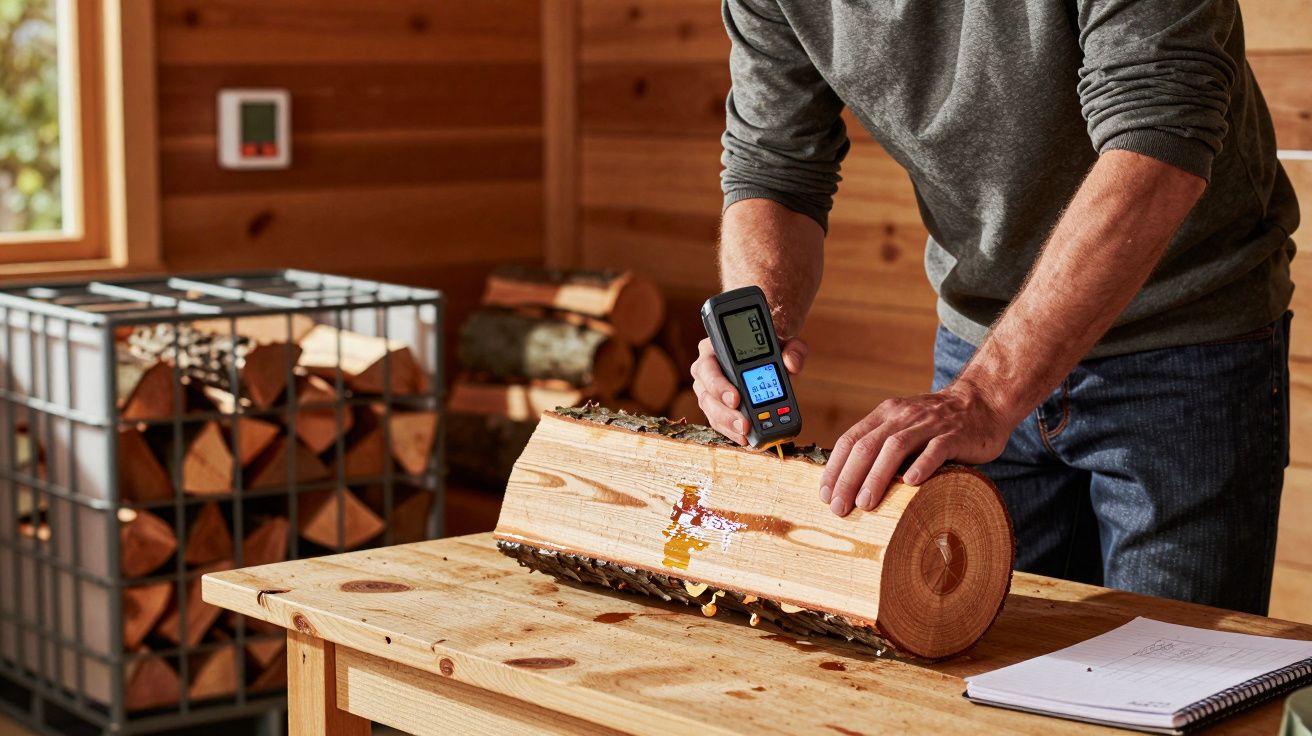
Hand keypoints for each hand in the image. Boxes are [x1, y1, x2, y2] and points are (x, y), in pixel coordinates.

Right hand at [690, 336, 807, 445]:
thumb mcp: (786, 341)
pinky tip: (747, 439)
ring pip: (711, 412)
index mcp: (713, 349)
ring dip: (728, 426)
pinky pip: (720, 423)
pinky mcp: (718, 407)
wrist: (772, 352)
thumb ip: (792, 350)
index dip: (718, 385)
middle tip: (744, 424)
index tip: (736, 398)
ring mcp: (709, 391)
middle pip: (706, 395)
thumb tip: (792, 364)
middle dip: (725, 413)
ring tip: (747, 434)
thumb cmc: (772, 344)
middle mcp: (705, 371)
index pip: (707, 367)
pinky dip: (733, 432)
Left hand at [818, 381, 1012, 515]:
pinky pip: (936, 449)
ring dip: (877, 476)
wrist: (983, 402)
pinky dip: (922, 465)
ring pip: (896, 447)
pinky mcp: (956, 435)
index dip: (835, 467)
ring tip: (866, 502)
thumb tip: (850, 482)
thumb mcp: (904, 427)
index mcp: (886, 414)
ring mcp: (930, 424)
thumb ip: (881, 445)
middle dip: (849, 478)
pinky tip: (911, 483)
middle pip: (868, 446)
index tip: (825, 495)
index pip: (851, 440)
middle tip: (839, 507)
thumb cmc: (937, 424)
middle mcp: (903, 416)